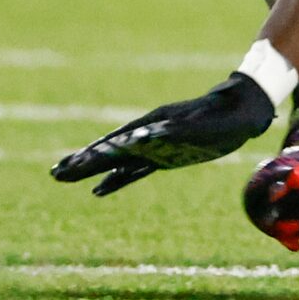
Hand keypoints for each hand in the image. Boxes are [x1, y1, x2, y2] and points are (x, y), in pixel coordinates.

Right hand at [52, 74, 274, 195]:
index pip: (117, 142)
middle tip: (54, 173)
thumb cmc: (224, 116)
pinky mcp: (166, 155)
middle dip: (83, 162)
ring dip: (92, 171)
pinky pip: (134, 170)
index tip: (70, 165)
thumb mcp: (200, 125)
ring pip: (117, 161)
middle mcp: (149, 133)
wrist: (244, 109)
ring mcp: (156, 145)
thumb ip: (170, 132)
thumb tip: (137, 139)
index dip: (94, 155)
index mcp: (154, 124)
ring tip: (65, 177)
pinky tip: (100, 190)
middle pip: (110, 150)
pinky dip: (116, 179)